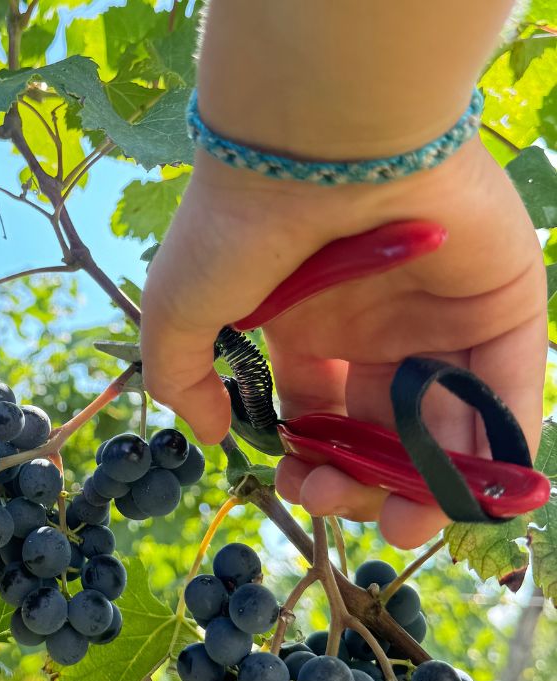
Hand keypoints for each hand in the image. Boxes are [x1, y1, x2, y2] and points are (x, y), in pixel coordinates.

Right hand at [140, 138, 546, 547]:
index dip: (310, 460)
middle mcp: (376, 327)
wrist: (313, 151)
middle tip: (340, 505)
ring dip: (428, 486)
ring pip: (445, 424)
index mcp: (309, 327)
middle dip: (359, 483)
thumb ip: (183, 382)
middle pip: (379, 428)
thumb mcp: (176, 316)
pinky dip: (499, 447)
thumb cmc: (234, 231)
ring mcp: (440, 317)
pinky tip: (472, 494)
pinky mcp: (500, 302)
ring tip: (403, 523)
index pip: (318, 412)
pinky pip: (508, 389)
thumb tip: (216, 436)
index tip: (296, 484)